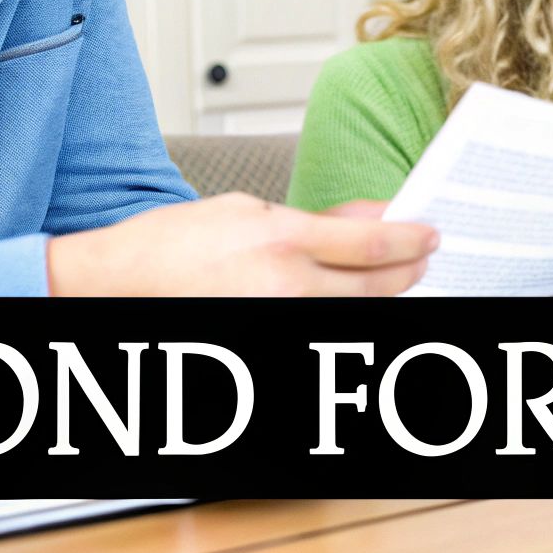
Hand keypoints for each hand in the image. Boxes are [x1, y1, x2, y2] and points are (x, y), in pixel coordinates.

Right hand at [46, 194, 437, 296]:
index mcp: (283, 241)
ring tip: (395, 277)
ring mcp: (278, 321)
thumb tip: (365, 217)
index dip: (413, 239)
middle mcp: (286, 287)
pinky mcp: (269, 341)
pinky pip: (322, 326)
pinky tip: (351, 299)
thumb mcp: (249, 210)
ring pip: (356, 312)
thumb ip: (314, 219)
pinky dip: (343, 312)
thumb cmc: (175, 243)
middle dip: (410, 270)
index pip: (375, 243)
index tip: (430, 233)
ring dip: (382, 294)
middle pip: (377, 285)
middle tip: (425, 256)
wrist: (121, 282)